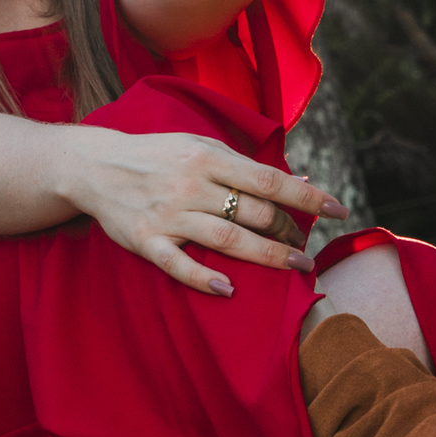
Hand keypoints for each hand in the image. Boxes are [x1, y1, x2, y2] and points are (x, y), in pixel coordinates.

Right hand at [61, 126, 347, 293]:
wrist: (95, 166)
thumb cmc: (159, 156)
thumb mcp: (202, 147)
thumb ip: (247, 165)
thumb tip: (302, 177)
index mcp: (207, 157)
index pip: (269, 180)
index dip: (308, 195)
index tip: (340, 210)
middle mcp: (190, 185)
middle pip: (253, 212)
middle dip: (287, 231)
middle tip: (304, 246)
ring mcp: (168, 214)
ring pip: (226, 238)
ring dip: (265, 256)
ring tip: (295, 267)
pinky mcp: (145, 240)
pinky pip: (177, 263)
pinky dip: (202, 277)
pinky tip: (227, 289)